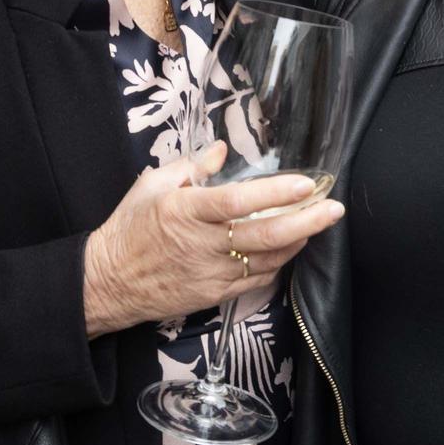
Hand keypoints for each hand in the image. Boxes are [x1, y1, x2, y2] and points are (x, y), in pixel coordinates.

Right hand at [82, 141, 344, 337]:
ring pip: (267, 259)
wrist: (109, 282)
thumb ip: (192, 167)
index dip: (275, 193)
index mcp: (185, 212)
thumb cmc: (129, 228)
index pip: (237, 201)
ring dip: (299, 240)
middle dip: (306, 221)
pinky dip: (279, 262)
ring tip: (321, 222)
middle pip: (263, 234)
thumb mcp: (152, 186)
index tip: (305, 184)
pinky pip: (257, 279)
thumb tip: (221, 149)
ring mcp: (211, 273)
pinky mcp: (215, 295)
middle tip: (334, 208)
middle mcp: (202, 244)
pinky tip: (292, 246)